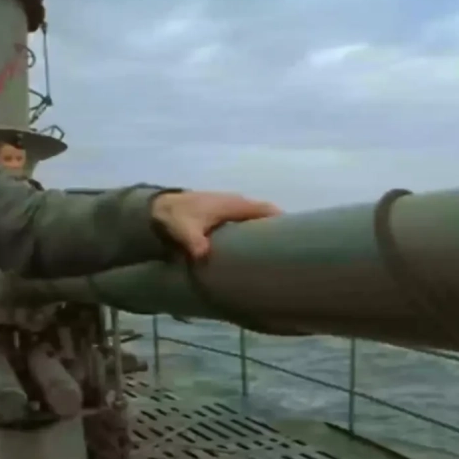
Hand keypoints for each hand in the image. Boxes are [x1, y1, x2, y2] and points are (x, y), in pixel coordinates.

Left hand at [151, 191, 280, 258]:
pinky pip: (247, 222)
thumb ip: (194, 242)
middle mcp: (238, 204)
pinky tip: (254, 249)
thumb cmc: (176, 218)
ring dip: (266, 232)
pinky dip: (254, 232)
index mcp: (235, 205)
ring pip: (257, 219)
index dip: (283, 221)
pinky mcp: (226, 214)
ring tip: (276, 253)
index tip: (298, 238)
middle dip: (278, 230)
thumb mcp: (184, 230)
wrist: (159, 208)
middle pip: (266, 215)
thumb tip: (203, 254)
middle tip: (289, 252)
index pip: (267, 210)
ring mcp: (232, 207)